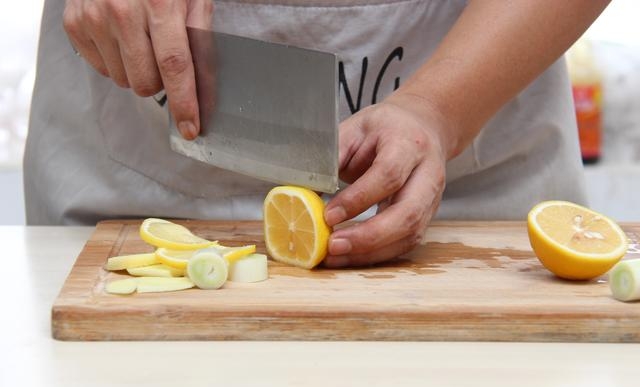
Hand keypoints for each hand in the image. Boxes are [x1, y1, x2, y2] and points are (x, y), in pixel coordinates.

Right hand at [63, 0, 212, 139]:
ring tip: (140, 39)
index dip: (184, 102)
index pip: (175, 67)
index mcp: (158, 3)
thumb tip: (205, 82)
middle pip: (145, 83)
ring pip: (123, 80)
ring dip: (137, 70)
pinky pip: (102, 69)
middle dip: (160, 81)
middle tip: (162, 56)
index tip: (190, 128)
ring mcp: (93, 18)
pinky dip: (116, 60)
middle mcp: (121, 12)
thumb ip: (199, 33)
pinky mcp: (74, 24)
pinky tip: (120, 36)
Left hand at [323, 94, 448, 267]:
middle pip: (407, 213)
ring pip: (409, 234)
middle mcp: (428, 173)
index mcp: (409, 143)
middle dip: (369, 236)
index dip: (358, 198)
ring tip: (336, 256)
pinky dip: (377, 254)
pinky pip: (405, 243)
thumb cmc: (385, 128)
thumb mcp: (355, 128)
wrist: (422, 128)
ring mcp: (432, 199)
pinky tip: (352, 256)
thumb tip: (304, 188)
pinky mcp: (427, 217)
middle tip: (333, 245)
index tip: (328, 215)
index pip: (388, 175)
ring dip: (371, 252)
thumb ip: (333, 156)